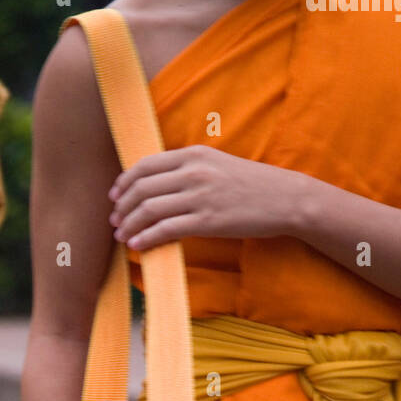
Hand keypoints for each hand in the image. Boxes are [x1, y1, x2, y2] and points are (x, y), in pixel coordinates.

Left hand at [108, 146, 306, 249]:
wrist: (285, 198)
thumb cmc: (252, 184)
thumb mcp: (217, 164)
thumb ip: (188, 169)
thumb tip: (159, 184)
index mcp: (193, 154)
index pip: (145, 165)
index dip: (124, 183)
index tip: (116, 196)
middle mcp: (193, 172)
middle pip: (141, 188)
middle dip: (122, 207)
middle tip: (115, 221)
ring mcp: (199, 196)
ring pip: (149, 210)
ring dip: (129, 225)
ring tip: (122, 236)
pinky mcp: (207, 221)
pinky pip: (165, 230)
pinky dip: (146, 239)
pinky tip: (138, 246)